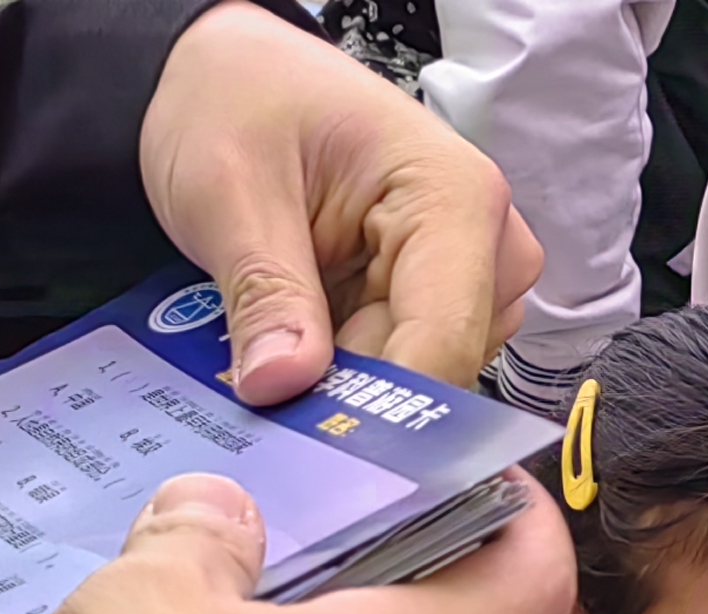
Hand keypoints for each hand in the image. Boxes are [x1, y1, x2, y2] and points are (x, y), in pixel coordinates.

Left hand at [140, 0, 544, 401]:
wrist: (224, 73)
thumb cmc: (237, 99)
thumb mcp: (227, 189)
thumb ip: (265, 291)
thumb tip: (284, 386)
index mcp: (454, 195)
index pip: (446, 336)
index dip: (387, 406)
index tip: (316, 447)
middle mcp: (483, 237)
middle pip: (446, 364)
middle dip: (361, 394)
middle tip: (268, 393)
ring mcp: (464, 271)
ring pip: (429, 373)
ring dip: (350, 381)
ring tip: (273, 349)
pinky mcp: (433, 293)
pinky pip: (403, 360)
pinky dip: (346, 368)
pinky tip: (294, 346)